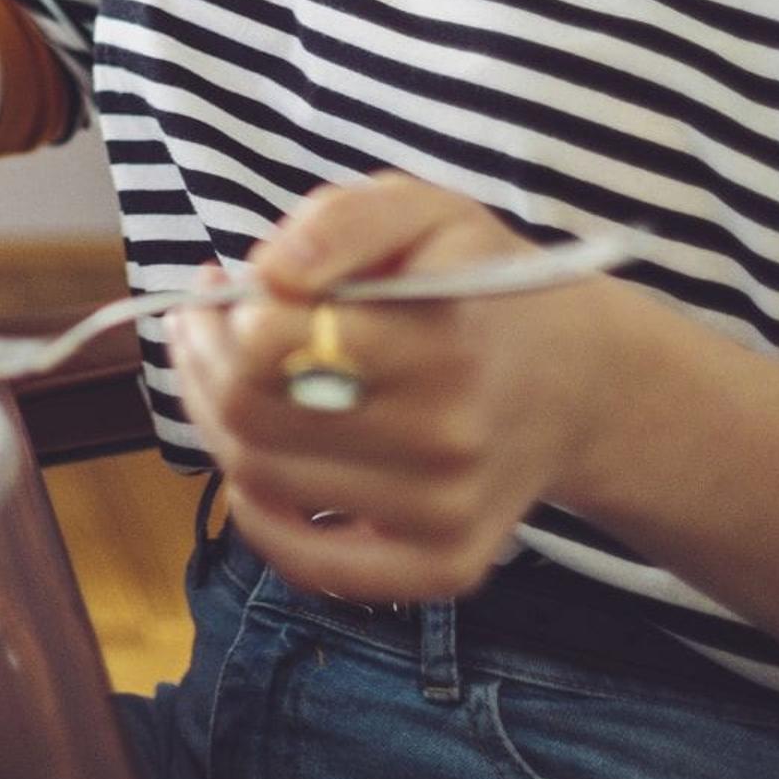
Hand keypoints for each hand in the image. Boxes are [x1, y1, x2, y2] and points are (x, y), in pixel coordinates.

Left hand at [169, 171, 640, 607]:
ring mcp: (446, 514)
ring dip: (214, 421)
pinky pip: (308, 564)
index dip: (223, 311)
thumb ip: (340, 222)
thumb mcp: (423, 211)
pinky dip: (256, 516)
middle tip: (204, 324)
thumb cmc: (478, 285)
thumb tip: (269, 276)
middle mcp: (449, 439)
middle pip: (252, 414)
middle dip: (203, 360)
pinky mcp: (444, 567)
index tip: (225, 284)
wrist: (575, 382)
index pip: (269, 343)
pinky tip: (253, 459)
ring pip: (260, 481)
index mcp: (442, 341)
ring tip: (226, 372)